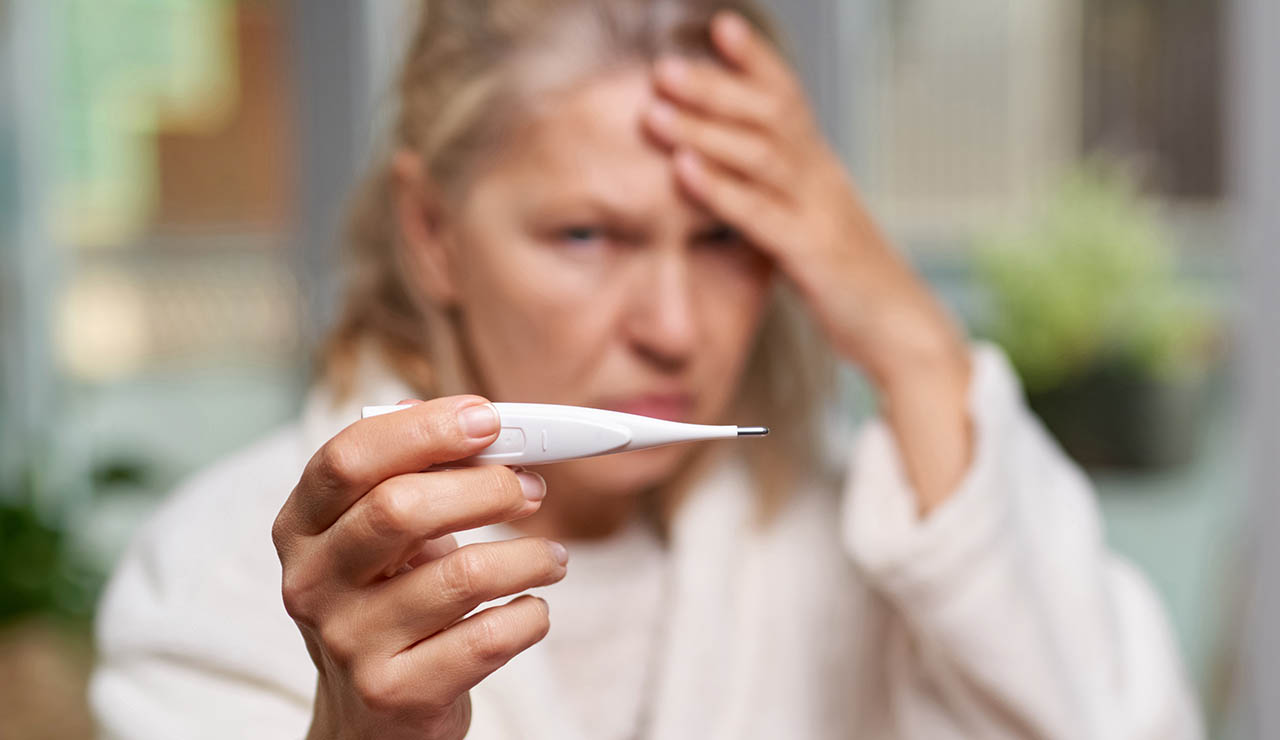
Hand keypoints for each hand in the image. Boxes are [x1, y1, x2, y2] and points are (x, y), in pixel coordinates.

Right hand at [272, 396, 567, 739]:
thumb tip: (478, 421)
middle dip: (486, 488)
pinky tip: (532, 609)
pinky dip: (529, 616)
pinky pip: (487, 638)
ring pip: (460, 576)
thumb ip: (415, 476)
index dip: (422, 430)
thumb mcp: (381, 539)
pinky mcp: (395, 693)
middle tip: (533, 489)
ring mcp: (348, 642)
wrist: (367, 720)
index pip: (348, 458)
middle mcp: (310, 583)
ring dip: (527, 557)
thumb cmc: (387, 603)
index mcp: (300, 527)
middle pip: (400, 509)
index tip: (488, 418)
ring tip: (550, 558)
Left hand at [643, 12, 972, 511]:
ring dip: (704, 131)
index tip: (719, 25)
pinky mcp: (813, 255)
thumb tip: (729, 169)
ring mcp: (820, 213)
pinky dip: (719, 190)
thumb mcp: (811, 223)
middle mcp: (823, 178)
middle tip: (662, 68)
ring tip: (655, 111)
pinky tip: (681, 171)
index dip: (756, 60)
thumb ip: (775, 193)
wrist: (901, 329)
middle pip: (769, 115)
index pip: (789, 97)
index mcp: (821, 167)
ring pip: (760, 157)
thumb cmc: (849, 279)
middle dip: (715, 87)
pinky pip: (760, 215)